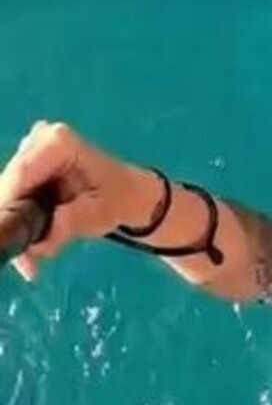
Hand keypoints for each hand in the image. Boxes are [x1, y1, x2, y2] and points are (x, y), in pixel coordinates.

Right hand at [0, 120, 143, 281]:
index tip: (14, 242)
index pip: (21, 174)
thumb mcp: (97, 214)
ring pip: (6, 197)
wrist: (126, 194)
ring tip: (31, 264)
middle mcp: (38, 140)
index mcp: (58, 142)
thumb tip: (37, 245)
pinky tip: (29, 255)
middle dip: (12, 226)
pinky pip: (11, 200)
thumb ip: (66, 226)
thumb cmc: (118, 198)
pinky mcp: (25, 170)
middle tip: (27, 264)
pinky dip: (17, 227)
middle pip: (9, 187)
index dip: (10, 208)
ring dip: (15, 231)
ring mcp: (29, 153)